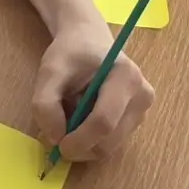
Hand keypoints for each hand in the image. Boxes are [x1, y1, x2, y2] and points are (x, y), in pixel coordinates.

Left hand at [32, 28, 153, 162]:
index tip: (57, 145)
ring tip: (69, 119)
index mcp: (126, 76)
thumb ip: (45, 105)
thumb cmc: (70, 54)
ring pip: (110, 147)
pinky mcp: (137, 120)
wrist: (88, 41)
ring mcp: (142, 110)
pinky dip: (91, 141)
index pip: (104, 121)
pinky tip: (82, 121)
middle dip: (80, 147)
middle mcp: (142, 96)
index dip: (79, 140)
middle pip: (109, 141)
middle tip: (56, 138)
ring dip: (84, 144)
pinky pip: (111, 144)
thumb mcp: (49, 72)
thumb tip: (55, 139)